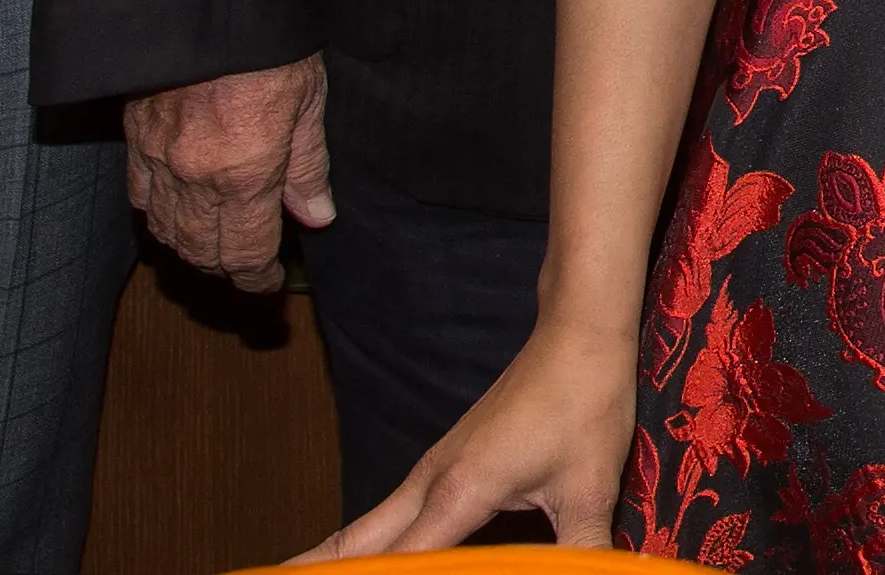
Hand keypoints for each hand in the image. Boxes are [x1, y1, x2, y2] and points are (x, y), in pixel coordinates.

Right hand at [126, 55, 333, 291]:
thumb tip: (315, 216)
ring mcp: (157, 160)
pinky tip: (177, 216)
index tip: (267, 284)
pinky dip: (158, 218)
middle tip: (247, 268)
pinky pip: (139, 198)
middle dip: (226, 268)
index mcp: (244, 172)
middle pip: (202, 251)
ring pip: (166, 232)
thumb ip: (308, 166)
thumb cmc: (269, 45)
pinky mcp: (134, 139)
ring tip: (217, 249)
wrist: (207, 2)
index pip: (245, 252)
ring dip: (191, 250)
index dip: (256, 278)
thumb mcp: (309, 100)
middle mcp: (194, 178)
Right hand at [308, 323, 633, 556]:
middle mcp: (429, 482)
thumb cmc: (584, 403)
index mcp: (457, 491)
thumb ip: (581, 550)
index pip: (393, 563)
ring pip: (364, 527)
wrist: (577, 333)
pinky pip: (390, 515)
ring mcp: (431, 471)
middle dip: (313, 569)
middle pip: (352, 543)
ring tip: (294, 574)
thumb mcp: (590, 487)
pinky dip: (364, 542)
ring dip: (333, 557)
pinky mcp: (444, 466)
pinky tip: (363, 557)